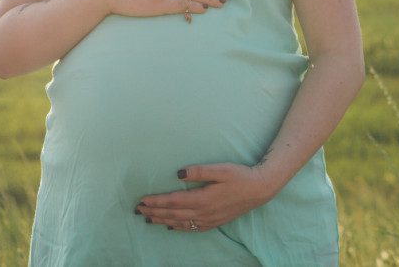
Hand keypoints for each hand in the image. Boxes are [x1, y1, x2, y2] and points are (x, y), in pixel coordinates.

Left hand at [134, 163, 275, 231]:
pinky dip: (178, 228)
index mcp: (202, 198)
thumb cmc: (240, 176)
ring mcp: (209, 219)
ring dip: (162, 221)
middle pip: (173, 214)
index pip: (173, 201)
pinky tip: (171, 227)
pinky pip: (192, 228)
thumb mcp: (220, 169)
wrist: (260, 189)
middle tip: (138, 210)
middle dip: (154, 212)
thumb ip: (198, 171)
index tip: (142, 200)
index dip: (156, 202)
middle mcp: (203, 212)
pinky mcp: (214, 222)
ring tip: (148, 219)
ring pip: (180, 223)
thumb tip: (178, 173)